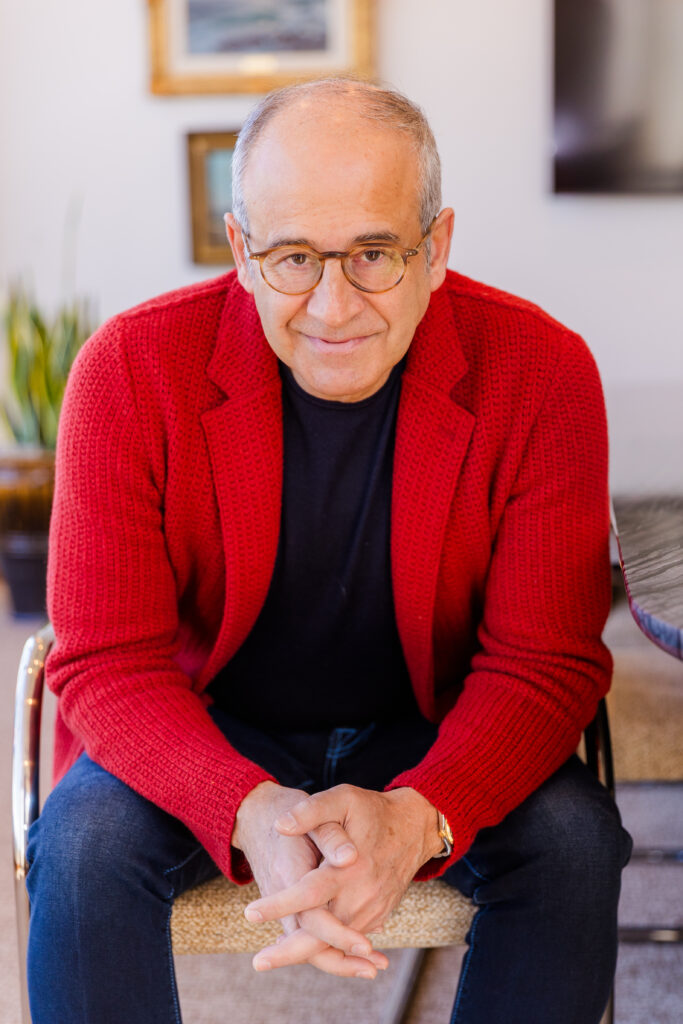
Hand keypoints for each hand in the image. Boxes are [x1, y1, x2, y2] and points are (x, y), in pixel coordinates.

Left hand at [244, 785, 441, 970]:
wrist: (415, 827)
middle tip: (258, 962)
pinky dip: (327, 948)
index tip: (250, 913)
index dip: (279, 904)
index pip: (309, 893)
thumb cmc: (373, 810)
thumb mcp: (343, 799)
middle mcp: (361, 895)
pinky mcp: (377, 915)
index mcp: (349, 868)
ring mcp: (371, 910)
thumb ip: (312, 811)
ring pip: (335, 943)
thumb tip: (281, 825)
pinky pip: (350, 940)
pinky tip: (301, 947)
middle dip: (288, 952)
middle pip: (321, 933)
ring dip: (305, 953)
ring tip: (271, 958)